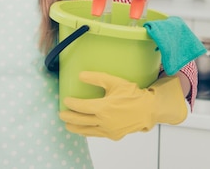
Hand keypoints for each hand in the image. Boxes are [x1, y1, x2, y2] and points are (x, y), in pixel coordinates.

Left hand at [59, 71, 186, 139]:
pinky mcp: (113, 135)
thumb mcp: (114, 82)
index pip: (82, 107)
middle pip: (81, 120)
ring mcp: (109, 130)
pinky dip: (88, 131)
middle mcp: (105, 121)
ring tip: (67, 124)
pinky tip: (83, 129)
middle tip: (61, 114)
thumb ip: (96, 78)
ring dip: (76, 128)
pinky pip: (97, 134)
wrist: (149, 110)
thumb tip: (80, 75)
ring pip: (88, 130)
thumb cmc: (132, 95)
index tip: (65, 100)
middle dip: (69, 117)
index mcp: (104, 108)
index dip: (72, 104)